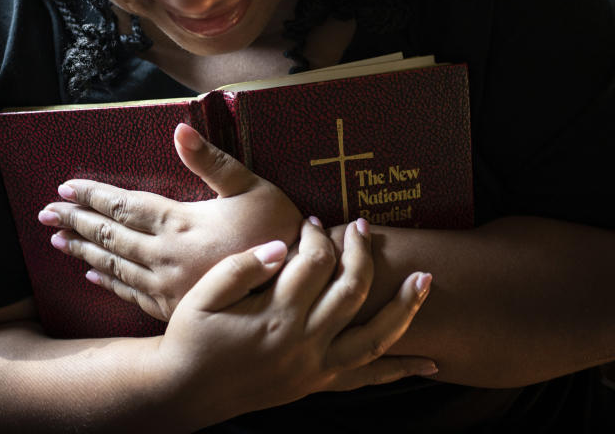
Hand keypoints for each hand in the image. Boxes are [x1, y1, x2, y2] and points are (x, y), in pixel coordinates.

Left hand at [37, 123, 302, 320]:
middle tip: (45, 214)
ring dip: (84, 251)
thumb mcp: (252, 187)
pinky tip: (92, 276)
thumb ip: (212, 160)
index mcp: (181, 222)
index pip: (125, 205)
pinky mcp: (174, 308)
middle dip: (76, 222)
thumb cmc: (279, 231)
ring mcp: (167, 286)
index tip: (65, 188)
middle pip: (110, 235)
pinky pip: (131, 294)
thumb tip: (178, 130)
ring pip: (114, 266)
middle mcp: (166, 256)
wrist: (297, 290)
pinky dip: (108, 283)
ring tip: (57, 242)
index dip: (93, 196)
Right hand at [154, 216, 435, 427]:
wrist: (186, 391)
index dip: (319, 237)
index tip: (312, 223)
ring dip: (404, 307)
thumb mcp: (206, 294)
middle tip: (362, 226)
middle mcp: (303, 341)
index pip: (315, 263)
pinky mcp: (318, 384)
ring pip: (375, 337)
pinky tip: (429, 363)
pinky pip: (368, 378)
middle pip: (352, 290)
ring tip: (426, 280)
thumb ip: (245, 267)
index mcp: (275, 314)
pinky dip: (400, 370)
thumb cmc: (193, 336)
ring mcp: (316, 366)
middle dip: (362, 253)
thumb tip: (284, 246)